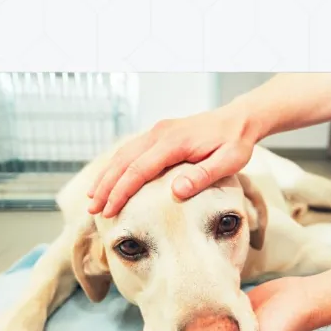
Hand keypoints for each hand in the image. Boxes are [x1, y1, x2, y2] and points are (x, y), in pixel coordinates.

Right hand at [87, 105, 258, 216]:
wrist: (238, 119)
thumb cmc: (235, 143)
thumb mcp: (228, 162)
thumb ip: (202, 176)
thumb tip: (176, 191)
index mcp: (174, 142)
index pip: (139, 169)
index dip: (121, 191)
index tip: (109, 210)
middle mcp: (160, 133)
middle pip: (123, 161)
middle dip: (105, 186)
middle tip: (92, 210)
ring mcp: (157, 132)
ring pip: (123, 154)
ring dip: (106, 176)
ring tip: (93, 198)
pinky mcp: (158, 134)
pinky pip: (131, 150)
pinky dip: (116, 166)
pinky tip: (109, 180)